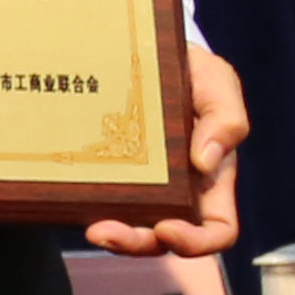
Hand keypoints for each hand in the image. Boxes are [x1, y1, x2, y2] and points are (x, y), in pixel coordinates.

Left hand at [91, 42, 250, 256]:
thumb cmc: (195, 72)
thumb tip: (206, 162)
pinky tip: (68, 196)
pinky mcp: (107, 174)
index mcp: (211, 180)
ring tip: (91, 227)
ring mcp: (140, 187)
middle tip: (105, 231)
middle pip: (162, 240)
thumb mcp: (217, 84)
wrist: (148, 51)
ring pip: (129, 229)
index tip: (167, 227)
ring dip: (112, 236)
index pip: (216, 230)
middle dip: (136, 243)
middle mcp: (177, 193)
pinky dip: (86, 207)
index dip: (196, 242)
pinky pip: (99, 202)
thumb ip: (225, 119)